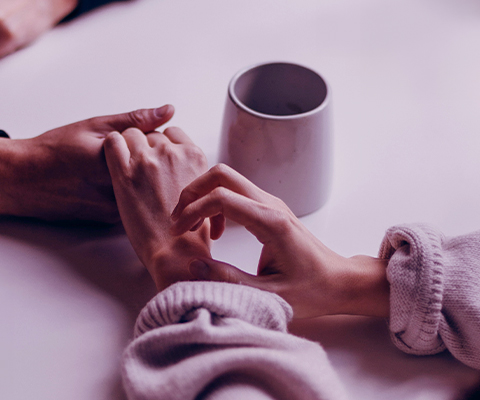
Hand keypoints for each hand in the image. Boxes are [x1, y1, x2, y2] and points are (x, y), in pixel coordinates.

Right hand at [0, 105, 174, 222]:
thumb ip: (135, 120)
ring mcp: (114, 211)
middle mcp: (118, 193)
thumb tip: (168, 110)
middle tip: (130, 150)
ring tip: (111, 167)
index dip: (155, 141)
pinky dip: (131, 193)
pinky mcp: (109, 221)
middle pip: (156, 176)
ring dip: (143, 179)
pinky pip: (132, 204)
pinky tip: (108, 182)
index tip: (143, 135)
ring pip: (145, 193)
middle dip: (152, 162)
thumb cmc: (55, 150)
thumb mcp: (95, 126)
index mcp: (117, 166)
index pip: (160, 152)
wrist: (23, 181)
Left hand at [103, 126, 210, 290]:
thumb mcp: (204, 193)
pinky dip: (111, 147)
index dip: (162, 144)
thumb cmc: (191, 231)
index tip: (157, 158)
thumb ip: (193, 173)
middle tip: (141, 170)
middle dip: (145, 148)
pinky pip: (112, 141)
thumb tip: (184, 168)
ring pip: (131, 133)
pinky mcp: (124, 172)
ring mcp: (148, 160)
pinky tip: (113, 162)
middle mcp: (172, 153)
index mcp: (194, 156)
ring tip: (126, 169)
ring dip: (127, 147)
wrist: (175, 252)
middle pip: (152, 134)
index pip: (173, 133)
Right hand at [170, 164, 389, 318]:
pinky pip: (236, 192)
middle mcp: (271, 205)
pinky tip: (215, 231)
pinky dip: (216, 203)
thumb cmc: (312, 290)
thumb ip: (229, 280)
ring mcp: (271, 203)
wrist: (340, 282)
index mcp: (271, 222)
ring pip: (227, 179)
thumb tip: (193, 266)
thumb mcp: (268, 295)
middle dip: (193, 191)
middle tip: (179, 220)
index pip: (221, 198)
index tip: (179, 231)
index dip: (193, 210)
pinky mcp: (269, 208)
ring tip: (192, 226)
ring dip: (203, 196)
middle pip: (222, 174)